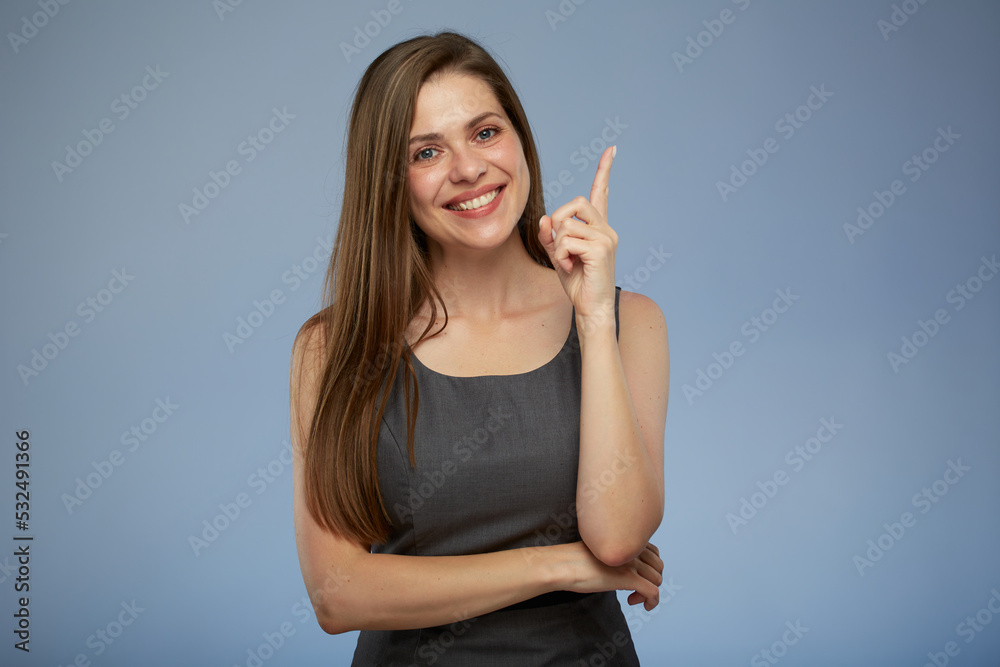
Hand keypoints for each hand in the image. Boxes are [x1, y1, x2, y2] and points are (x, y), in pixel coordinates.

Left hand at [538, 145, 618, 322]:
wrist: (590, 308)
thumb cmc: (577, 283)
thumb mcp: (558, 255)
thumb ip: (550, 236)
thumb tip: (545, 219)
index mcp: (598, 228)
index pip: (601, 193)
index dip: (604, 170)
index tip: (611, 149)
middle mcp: (606, 229)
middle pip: (576, 202)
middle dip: (559, 222)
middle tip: (560, 246)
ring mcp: (606, 238)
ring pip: (567, 224)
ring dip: (558, 245)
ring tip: (567, 262)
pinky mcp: (601, 249)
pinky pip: (567, 240)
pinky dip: (561, 255)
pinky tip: (571, 267)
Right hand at [558, 540, 662, 611]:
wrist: (561, 565)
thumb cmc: (573, 560)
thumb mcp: (598, 553)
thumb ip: (614, 556)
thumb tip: (620, 569)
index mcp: (624, 541)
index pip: (653, 552)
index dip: (648, 567)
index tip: (636, 577)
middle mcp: (630, 550)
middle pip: (658, 566)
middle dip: (651, 580)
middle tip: (634, 591)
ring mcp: (630, 563)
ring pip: (657, 579)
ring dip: (648, 592)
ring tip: (632, 598)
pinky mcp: (627, 578)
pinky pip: (653, 592)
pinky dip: (651, 601)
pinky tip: (633, 603)